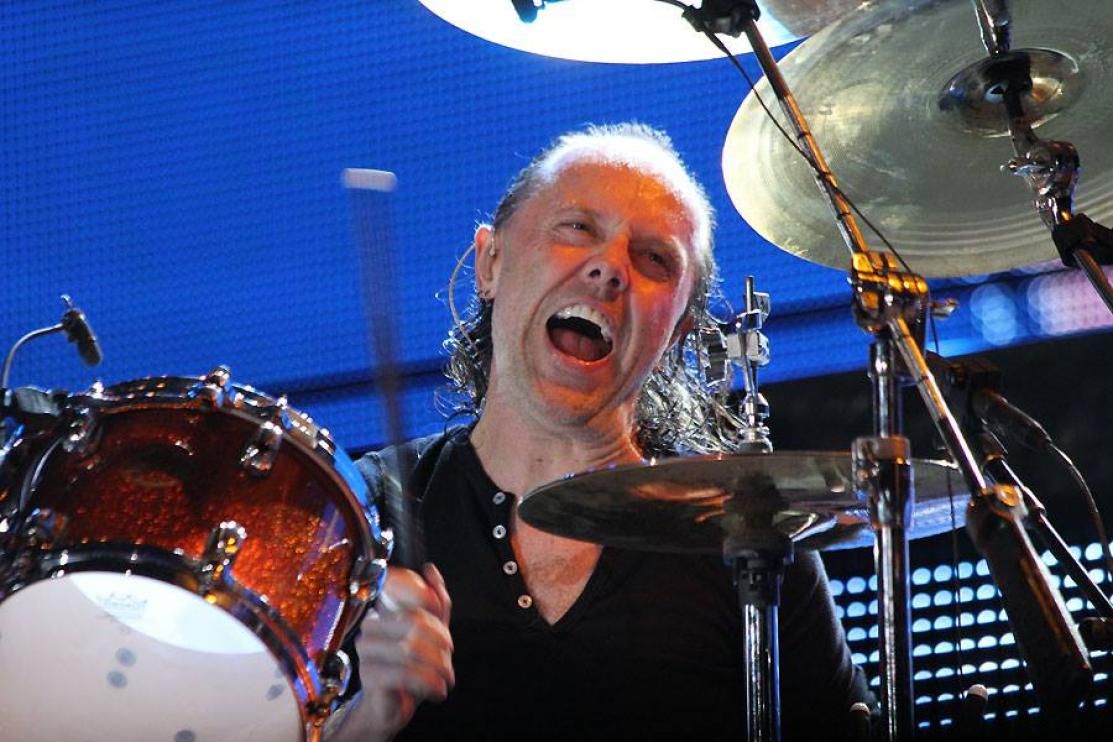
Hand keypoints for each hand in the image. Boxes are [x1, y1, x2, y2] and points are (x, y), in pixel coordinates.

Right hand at [329, 563, 453, 741]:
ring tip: (446, 678)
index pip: (397, 588)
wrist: (390, 708)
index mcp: (383, 612)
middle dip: (441, 641)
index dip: (421, 593)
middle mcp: (370, 627)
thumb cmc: (408, 670)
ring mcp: (367, 651)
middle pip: (414, 621)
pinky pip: (405, 673)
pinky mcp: (369, 675)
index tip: (440, 615)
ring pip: (411, 648)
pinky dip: (429, 683)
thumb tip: (431, 570)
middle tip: (448, 658)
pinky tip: (437, 690)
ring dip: (438, 666)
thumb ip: (434, 604)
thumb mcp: (429, 635)